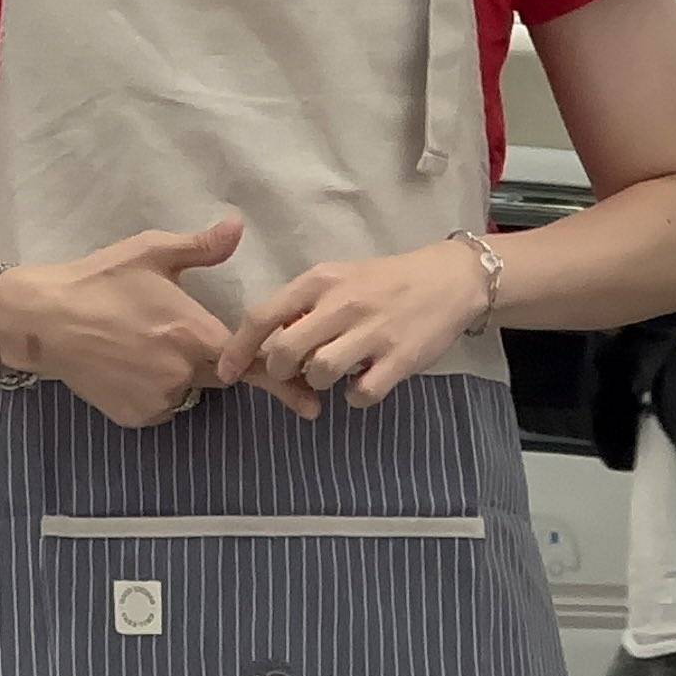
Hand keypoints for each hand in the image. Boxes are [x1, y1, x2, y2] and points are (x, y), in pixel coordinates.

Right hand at [4, 216, 249, 430]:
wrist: (44, 320)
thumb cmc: (100, 281)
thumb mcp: (151, 252)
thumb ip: (201, 246)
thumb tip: (238, 227)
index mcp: (195, 335)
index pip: (247, 356)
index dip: (248, 350)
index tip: (246, 347)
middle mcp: (182, 374)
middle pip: (219, 374)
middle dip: (209, 358)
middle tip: (174, 333)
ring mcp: (158, 400)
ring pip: (187, 391)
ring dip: (179, 375)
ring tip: (144, 347)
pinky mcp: (135, 418)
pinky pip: (160, 406)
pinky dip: (153, 392)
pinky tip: (128, 367)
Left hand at [217, 238, 492, 420]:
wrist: (449, 280)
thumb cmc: (384, 282)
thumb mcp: (338, 279)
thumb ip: (302, 306)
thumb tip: (266, 343)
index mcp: (320, 281)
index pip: (261, 316)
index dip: (238, 350)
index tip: (227, 372)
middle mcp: (342, 304)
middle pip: (285, 352)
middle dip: (281, 372)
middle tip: (296, 373)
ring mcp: (372, 332)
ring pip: (320, 375)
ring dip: (319, 383)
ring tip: (335, 373)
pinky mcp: (400, 359)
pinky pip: (360, 394)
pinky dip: (356, 396)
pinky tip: (363, 382)